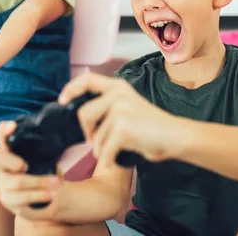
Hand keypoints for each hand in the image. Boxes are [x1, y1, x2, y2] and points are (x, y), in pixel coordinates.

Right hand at [0, 121, 62, 219]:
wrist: (50, 196)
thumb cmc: (45, 171)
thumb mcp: (46, 157)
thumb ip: (46, 146)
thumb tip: (61, 131)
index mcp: (10, 150)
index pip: (1, 135)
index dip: (3, 130)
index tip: (13, 126)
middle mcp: (2, 165)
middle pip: (0, 158)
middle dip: (14, 161)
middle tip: (27, 165)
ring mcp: (2, 183)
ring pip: (16, 181)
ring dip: (39, 182)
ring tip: (56, 183)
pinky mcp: (7, 200)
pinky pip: (21, 198)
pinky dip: (38, 195)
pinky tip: (49, 195)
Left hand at [59, 72, 181, 166]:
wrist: (175, 136)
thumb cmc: (151, 126)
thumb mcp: (129, 104)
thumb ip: (109, 103)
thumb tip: (83, 115)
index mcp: (118, 86)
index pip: (87, 79)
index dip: (71, 88)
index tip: (62, 101)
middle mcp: (118, 94)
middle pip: (84, 114)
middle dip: (86, 132)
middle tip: (94, 141)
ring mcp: (121, 110)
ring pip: (95, 136)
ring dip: (101, 149)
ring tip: (114, 150)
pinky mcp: (123, 129)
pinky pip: (104, 149)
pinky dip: (108, 159)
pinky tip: (115, 160)